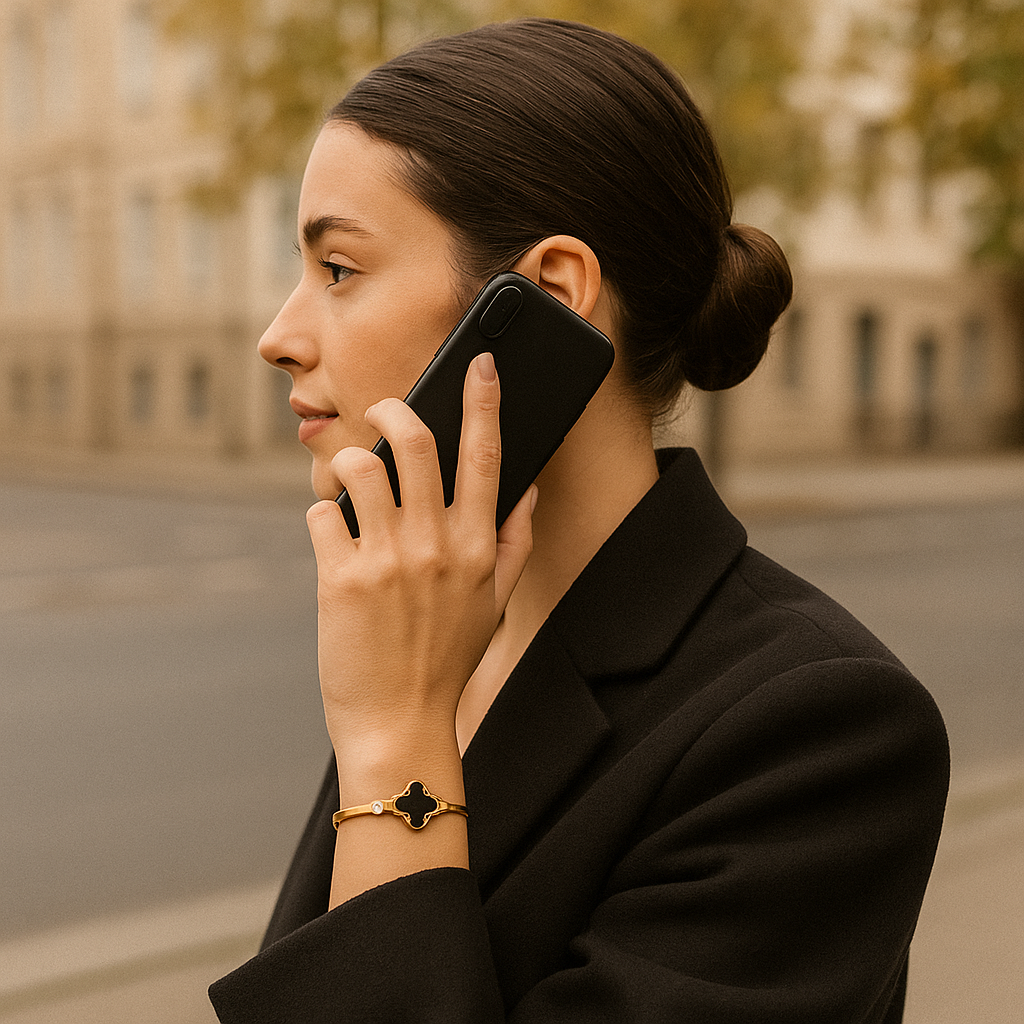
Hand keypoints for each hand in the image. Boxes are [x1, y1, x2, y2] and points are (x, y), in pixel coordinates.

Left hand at [305, 353, 535, 762]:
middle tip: (379, 411)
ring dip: (348, 464)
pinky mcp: (340, 577)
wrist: (399, 723)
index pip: (487, 456)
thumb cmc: (446, 661)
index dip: (484, 400)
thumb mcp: (494, 604)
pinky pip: (321, 513)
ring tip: (349, 485)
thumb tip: (527, 487)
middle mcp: (436, 545)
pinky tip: (333, 540)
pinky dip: (322, 516)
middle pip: (414, 441)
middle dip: (392, 410)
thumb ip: (513, 542)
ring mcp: (387, 560)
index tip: (480, 362)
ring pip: (359, 468)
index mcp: (478, 547)